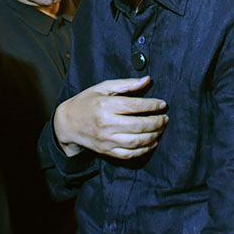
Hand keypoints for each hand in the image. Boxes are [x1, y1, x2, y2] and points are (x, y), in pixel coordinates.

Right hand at [53, 76, 167, 159]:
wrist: (69, 122)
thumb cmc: (87, 101)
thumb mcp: (104, 87)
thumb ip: (127, 84)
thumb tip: (147, 80)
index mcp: (105, 105)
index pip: (134, 106)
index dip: (152, 105)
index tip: (163, 104)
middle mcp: (106, 124)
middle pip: (138, 125)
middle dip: (157, 122)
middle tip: (165, 118)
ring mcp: (106, 140)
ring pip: (136, 141)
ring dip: (153, 136)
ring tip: (161, 129)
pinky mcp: (107, 151)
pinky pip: (129, 154)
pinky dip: (144, 149)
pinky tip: (152, 142)